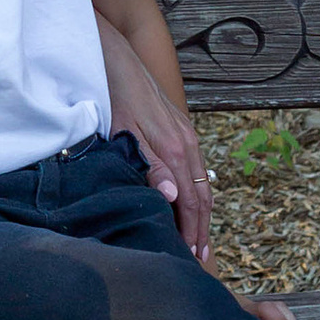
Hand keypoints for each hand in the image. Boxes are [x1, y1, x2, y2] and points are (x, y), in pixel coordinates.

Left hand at [109, 88, 211, 263]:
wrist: (119, 59)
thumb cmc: (116, 96)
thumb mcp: (125, 132)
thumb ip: (151, 166)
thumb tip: (173, 197)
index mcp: (174, 149)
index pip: (189, 202)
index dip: (191, 232)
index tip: (190, 258)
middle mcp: (187, 144)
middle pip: (202, 197)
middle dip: (202, 230)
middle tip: (200, 260)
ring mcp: (187, 135)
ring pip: (203, 183)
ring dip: (202, 214)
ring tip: (199, 240)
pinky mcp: (182, 128)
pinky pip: (197, 168)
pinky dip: (198, 192)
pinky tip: (192, 203)